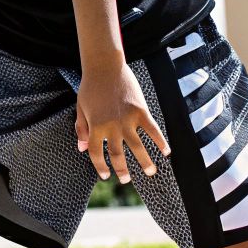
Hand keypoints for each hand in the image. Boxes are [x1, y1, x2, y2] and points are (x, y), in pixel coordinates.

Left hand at [74, 63, 170, 183]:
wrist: (105, 67)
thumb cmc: (90, 87)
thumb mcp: (80, 109)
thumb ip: (82, 129)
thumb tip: (82, 149)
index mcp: (95, 127)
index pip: (96, 153)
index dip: (100, 166)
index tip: (106, 176)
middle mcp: (111, 126)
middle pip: (118, 155)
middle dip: (122, 170)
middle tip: (126, 180)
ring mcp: (127, 119)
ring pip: (138, 147)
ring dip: (145, 162)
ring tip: (150, 173)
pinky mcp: (140, 111)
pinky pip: (152, 130)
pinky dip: (160, 142)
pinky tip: (166, 152)